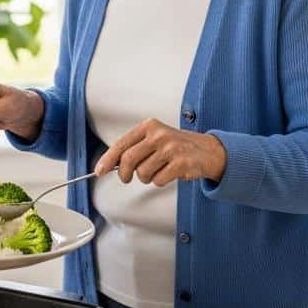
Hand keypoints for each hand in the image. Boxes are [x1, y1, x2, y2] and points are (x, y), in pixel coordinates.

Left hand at [94, 119, 226, 186]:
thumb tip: (110, 163)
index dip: (108, 159)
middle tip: (127, 178)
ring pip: (143, 173)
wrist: (207, 151)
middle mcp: (159, 134)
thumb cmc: (176, 146)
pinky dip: (160, 181)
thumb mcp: (155, 139)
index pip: (121, 144)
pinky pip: (158, 180)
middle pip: (128, 160)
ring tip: (157, 171)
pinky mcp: (180, 163)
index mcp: (149, 126)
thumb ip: (135, 148)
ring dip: (146, 178)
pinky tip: (169, 173)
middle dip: (124, 174)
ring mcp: (170, 148)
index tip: (100, 170)